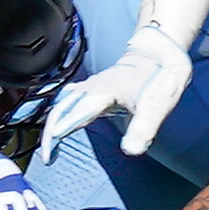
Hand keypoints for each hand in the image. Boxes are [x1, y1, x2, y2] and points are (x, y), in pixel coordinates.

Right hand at [40, 25, 194, 161]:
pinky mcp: (95, 87)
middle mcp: (92, 88)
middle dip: (50, 133)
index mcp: (103, 93)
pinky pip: (68, 99)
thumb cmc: (158, 77)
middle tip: (47, 158)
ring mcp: (91, 86)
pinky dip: (60, 113)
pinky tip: (60, 121)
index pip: (77, 112)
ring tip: (50, 147)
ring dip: (53, 124)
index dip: (63, 128)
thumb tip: (131, 151)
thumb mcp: (155, 107)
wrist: (160, 52)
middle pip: (61, 109)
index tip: (51, 147)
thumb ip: (142, 129)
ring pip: (62, 104)